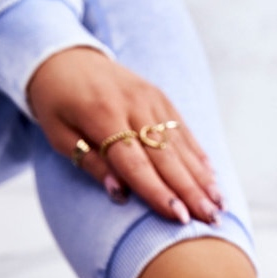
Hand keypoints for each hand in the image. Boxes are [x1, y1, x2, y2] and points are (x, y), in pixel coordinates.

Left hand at [26, 48, 223, 223]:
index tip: (179, 218)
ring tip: (219, 205)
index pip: (135, 163)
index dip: (158, 192)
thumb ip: (91, 164)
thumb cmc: (56, 103)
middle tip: (211, 221)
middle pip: (166, 156)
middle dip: (190, 191)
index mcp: (102, 115)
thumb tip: (120, 195)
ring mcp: (151, 98)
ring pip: (181, 145)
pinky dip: (198, 155)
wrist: (65, 56)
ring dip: (202, 178)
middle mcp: (133, 105)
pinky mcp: (161, 97)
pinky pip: (183, 130)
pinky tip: (212, 178)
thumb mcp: (59, 135)